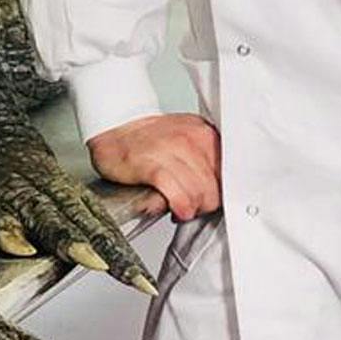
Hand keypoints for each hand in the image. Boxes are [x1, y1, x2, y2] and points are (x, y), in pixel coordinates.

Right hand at [88, 115, 221, 221]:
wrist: (112, 130)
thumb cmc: (147, 142)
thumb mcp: (185, 141)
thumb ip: (206, 160)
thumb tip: (220, 191)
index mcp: (203, 132)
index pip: (229, 173)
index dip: (219, 192)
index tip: (208, 198)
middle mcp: (191, 138)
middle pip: (215, 187)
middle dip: (205, 204)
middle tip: (192, 206)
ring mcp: (171, 150)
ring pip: (199, 193)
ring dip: (191, 209)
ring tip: (182, 208)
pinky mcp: (152, 165)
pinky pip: (178, 195)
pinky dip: (180, 207)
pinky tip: (175, 209)